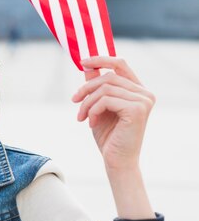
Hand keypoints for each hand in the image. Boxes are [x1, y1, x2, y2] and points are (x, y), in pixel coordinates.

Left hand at [72, 56, 155, 171]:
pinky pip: (105, 100)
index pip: (120, 64)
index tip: (83, 62)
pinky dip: (93, 110)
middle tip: (74, 101)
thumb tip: (87, 66)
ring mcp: (143, 100)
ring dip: (87, 103)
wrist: (117, 161)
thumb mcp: (98, 106)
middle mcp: (145, 93)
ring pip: (104, 88)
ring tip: (82, 117)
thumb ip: (97, 86)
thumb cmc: (108, 135)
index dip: (101, 59)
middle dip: (86, 88)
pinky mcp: (137, 109)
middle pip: (108, 76)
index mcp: (138, 90)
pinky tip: (91, 123)